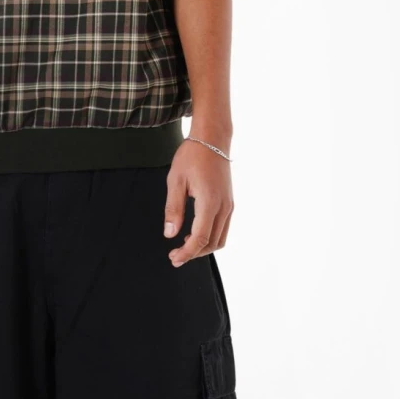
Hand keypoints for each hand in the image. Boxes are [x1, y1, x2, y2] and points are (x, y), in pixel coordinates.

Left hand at [163, 142, 232, 265]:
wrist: (212, 140)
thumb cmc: (192, 156)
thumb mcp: (175, 181)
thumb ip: (173, 209)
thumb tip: (170, 234)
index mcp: (210, 203)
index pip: (200, 238)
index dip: (187, 253)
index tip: (174, 258)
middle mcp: (224, 207)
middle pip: (212, 243)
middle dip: (194, 253)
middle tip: (175, 256)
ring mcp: (229, 206)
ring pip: (220, 238)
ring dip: (203, 247)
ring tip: (183, 246)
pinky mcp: (229, 203)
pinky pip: (223, 228)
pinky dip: (210, 237)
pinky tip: (194, 233)